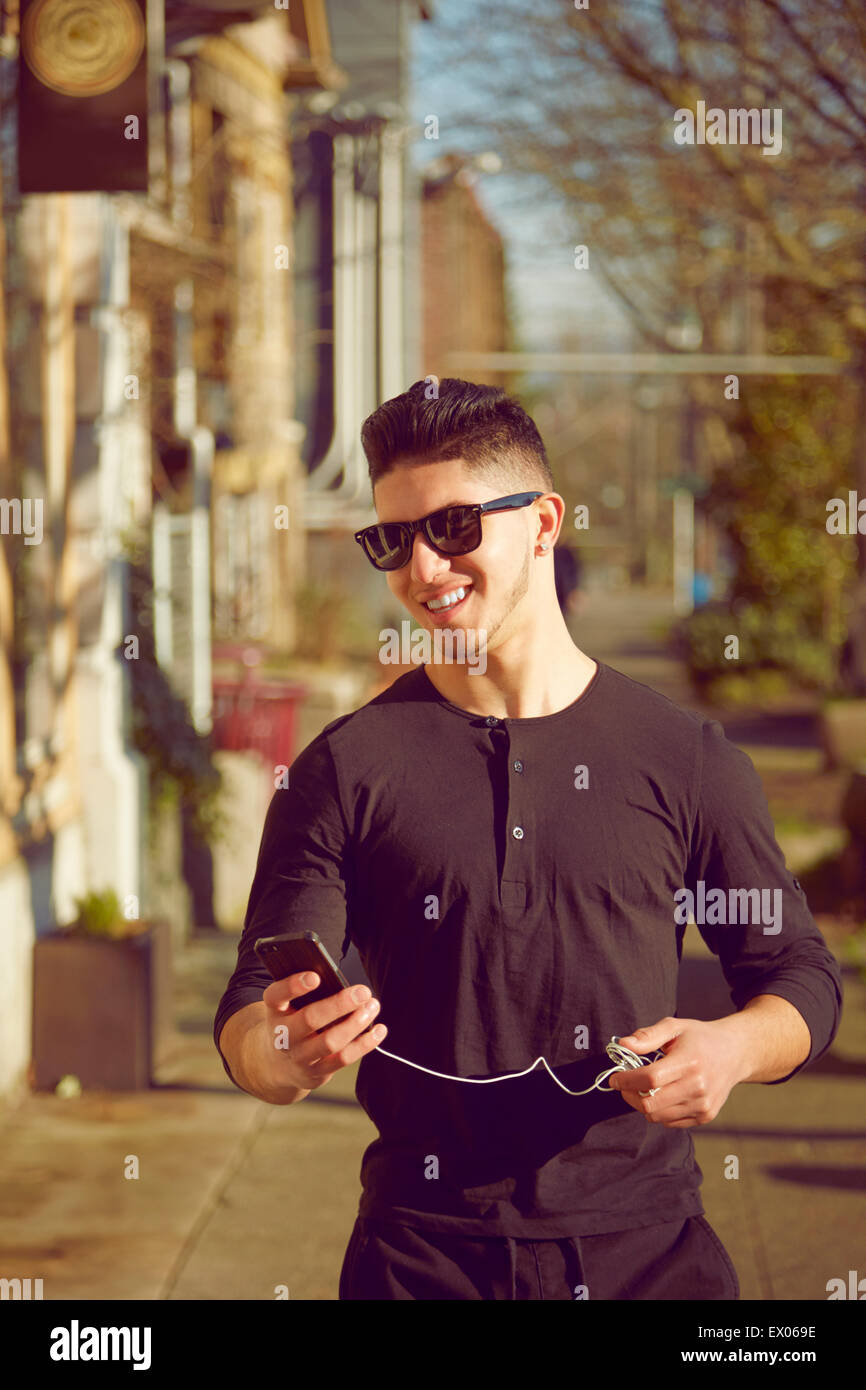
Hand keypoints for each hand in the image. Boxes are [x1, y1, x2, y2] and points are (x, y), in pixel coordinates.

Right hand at [259, 972, 386, 1093]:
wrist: (279, 1064)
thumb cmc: (292, 1022)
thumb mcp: (288, 1006)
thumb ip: (306, 992)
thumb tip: (339, 980)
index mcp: (275, 1011)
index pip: (276, 995)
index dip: (294, 986)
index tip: (316, 977)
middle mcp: (283, 1035)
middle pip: (310, 1019)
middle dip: (339, 1005)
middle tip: (362, 992)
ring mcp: (300, 1057)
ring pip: (330, 1041)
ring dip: (355, 1023)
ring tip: (372, 1007)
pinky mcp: (318, 1072)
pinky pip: (344, 1059)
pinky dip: (365, 1044)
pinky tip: (378, 1030)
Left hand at [607, 1016, 746, 1128]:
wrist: (734, 1053)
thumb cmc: (700, 1038)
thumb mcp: (674, 1027)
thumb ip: (648, 1036)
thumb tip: (623, 1044)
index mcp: (688, 1062)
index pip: (649, 1079)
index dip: (626, 1080)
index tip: (614, 1078)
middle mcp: (698, 1087)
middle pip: (650, 1103)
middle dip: (630, 1096)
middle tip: (625, 1085)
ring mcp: (703, 1105)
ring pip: (657, 1116)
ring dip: (643, 1105)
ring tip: (643, 1089)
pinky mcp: (705, 1116)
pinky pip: (670, 1122)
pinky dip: (659, 1112)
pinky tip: (662, 1095)